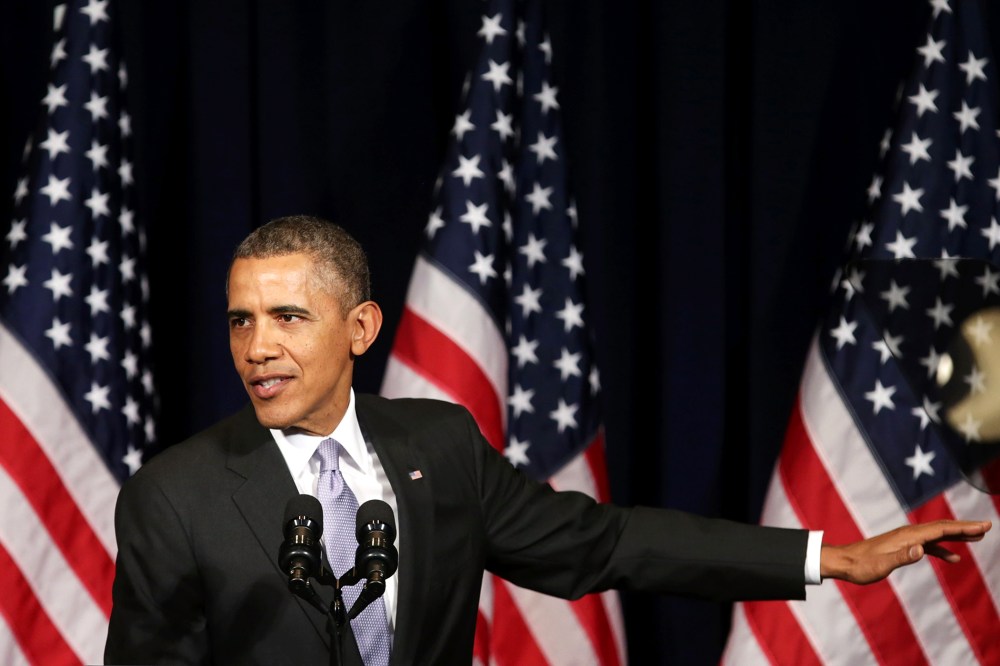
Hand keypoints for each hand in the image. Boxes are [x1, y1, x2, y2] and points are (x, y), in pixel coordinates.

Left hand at [819, 519, 991, 584]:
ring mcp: (905, 540)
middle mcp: (908, 534)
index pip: (941, 529)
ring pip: (937, 535)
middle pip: (942, 528)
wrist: (844, 561)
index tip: (984, 526)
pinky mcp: (902, 547)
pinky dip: (943, 549)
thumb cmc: (861, 565)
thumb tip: (921, 549)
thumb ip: (902, 557)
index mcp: (907, 536)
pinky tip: (953, 557)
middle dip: (965, 527)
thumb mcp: (881, 565)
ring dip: (957, 536)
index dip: (963, 527)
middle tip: (988, 527)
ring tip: (978, 537)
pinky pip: (928, 545)